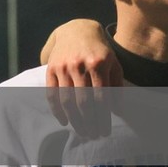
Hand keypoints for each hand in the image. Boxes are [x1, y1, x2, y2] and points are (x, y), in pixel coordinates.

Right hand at [41, 18, 122, 137]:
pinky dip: (56, 110)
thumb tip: (116, 111)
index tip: (105, 132)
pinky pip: (52, 93)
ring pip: (67, 100)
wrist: (77, 30)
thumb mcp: (114, 64)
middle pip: (83, 102)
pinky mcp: (51, 68)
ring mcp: (63, 67)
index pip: (101, 98)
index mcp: (98, 64)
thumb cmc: (99, 51)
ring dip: (74, 120)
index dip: (103, 118)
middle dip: (89, 122)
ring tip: (82, 132)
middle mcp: (79, 65)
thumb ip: (116, 86)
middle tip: (93, 136)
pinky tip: (64, 121)